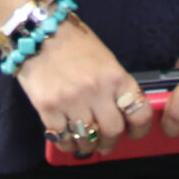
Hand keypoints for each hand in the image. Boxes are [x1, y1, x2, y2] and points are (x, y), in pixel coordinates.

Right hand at [14, 20, 151, 157]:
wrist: (38, 32)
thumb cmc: (74, 44)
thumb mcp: (104, 60)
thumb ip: (114, 87)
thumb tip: (119, 115)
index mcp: (116, 77)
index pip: (140, 113)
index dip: (140, 129)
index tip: (133, 133)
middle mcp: (97, 90)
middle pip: (113, 131)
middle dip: (109, 142)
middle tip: (104, 144)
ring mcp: (72, 100)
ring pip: (88, 140)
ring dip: (88, 147)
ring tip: (85, 145)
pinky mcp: (48, 107)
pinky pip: (63, 138)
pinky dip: (67, 144)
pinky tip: (67, 140)